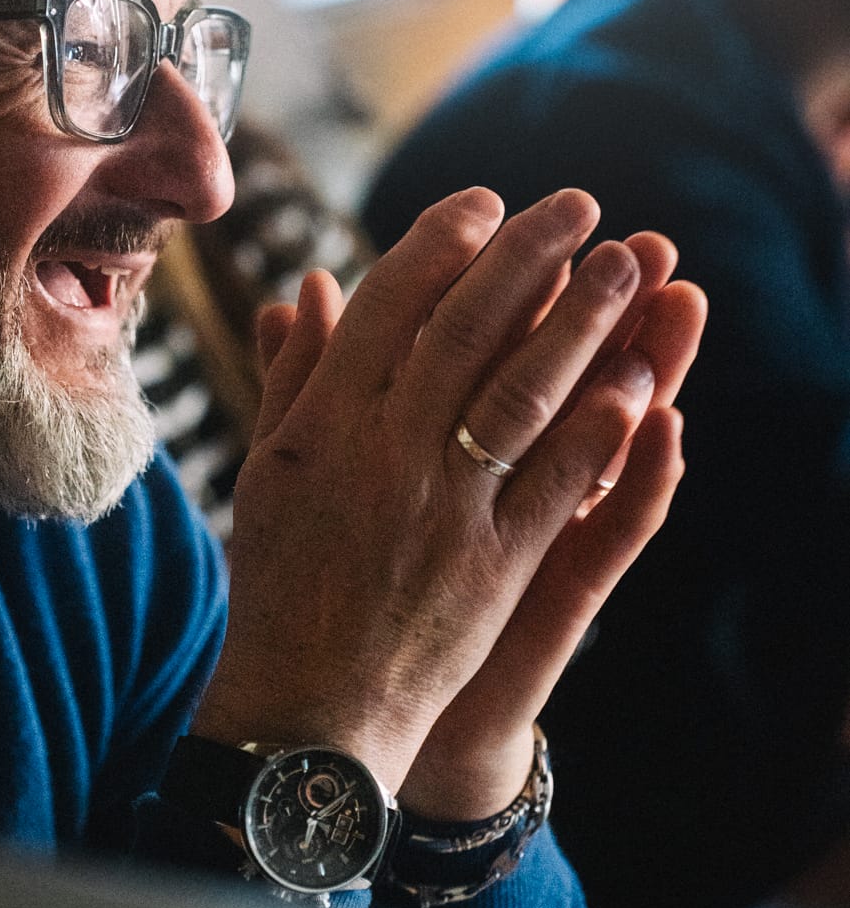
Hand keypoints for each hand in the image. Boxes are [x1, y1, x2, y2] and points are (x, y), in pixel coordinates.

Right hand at [193, 188, 703, 814]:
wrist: (310, 706)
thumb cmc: (283, 582)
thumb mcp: (269, 468)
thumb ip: (297, 373)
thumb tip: (317, 282)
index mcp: (322, 424)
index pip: (392, 304)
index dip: (444, 242)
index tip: (488, 202)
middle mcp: (383, 453)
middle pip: (469, 328)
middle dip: (531, 255)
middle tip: (580, 207)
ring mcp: (445, 508)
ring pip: (525, 390)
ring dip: (585, 320)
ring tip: (626, 267)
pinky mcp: (497, 564)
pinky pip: (561, 480)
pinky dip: (603, 424)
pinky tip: (638, 380)